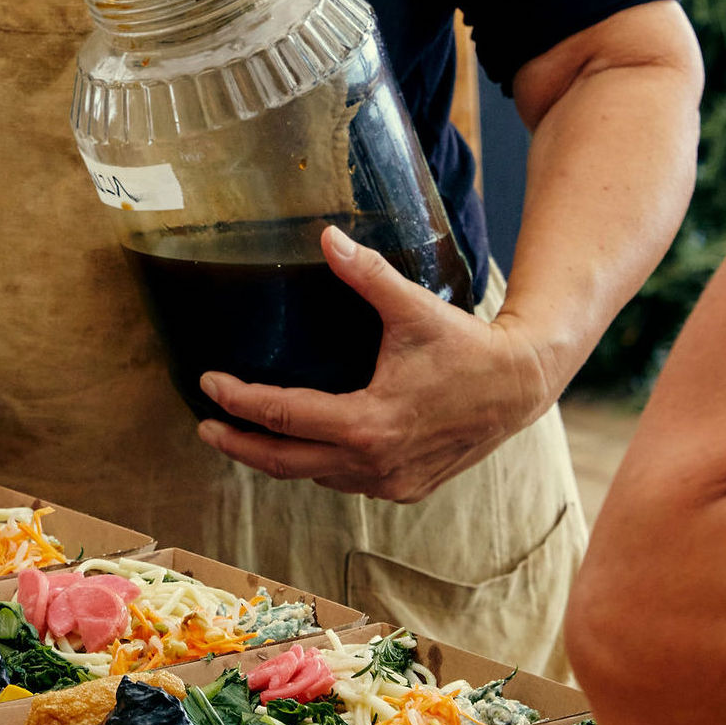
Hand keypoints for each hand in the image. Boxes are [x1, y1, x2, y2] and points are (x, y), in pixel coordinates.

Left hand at [197, 227, 559, 501]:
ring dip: (278, 458)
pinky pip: (345, 482)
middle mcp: (374, 465)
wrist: (519, 387)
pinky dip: (317, 466)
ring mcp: (390, 483)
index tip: (208, 383)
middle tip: (206, 425)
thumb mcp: (413, 308)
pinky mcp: (405, 488)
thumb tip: (327, 236)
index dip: (240, 400)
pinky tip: (304, 446)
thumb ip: (367, 274)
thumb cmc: (466, 346)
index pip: (284, 416)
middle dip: (240, 445)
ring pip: (316, 476)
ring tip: (245, 433)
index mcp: (368, 424)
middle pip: (286, 463)